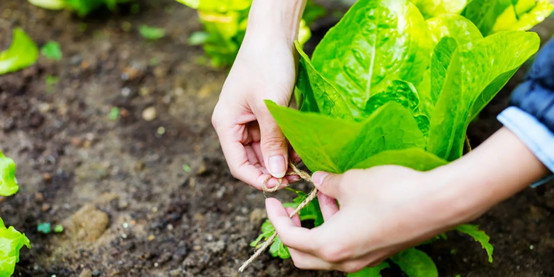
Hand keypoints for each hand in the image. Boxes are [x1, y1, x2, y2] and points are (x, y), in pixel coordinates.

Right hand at [212, 36, 296, 188]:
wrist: (275, 34)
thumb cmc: (266, 65)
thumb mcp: (270, 106)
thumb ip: (273, 142)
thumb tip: (276, 174)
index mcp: (226, 124)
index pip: (238, 165)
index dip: (258, 179)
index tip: (280, 185)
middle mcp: (235, 125)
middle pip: (252, 160)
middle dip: (272, 171)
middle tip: (297, 178)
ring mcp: (250, 119)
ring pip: (265, 151)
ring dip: (282, 160)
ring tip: (302, 164)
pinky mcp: (265, 113)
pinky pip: (274, 137)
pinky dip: (286, 145)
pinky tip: (301, 150)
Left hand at [266, 166, 453, 271]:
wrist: (437, 204)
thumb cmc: (390, 193)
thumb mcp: (351, 181)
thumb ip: (328, 183)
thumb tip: (317, 180)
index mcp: (330, 245)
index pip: (289, 239)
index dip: (276, 218)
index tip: (272, 201)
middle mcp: (344, 261)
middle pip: (303, 255)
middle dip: (292, 231)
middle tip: (291, 208)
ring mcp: (363, 260)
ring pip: (326, 251)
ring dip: (319, 225)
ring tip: (325, 194)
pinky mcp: (378, 253)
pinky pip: (346, 247)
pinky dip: (337, 228)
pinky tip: (345, 202)